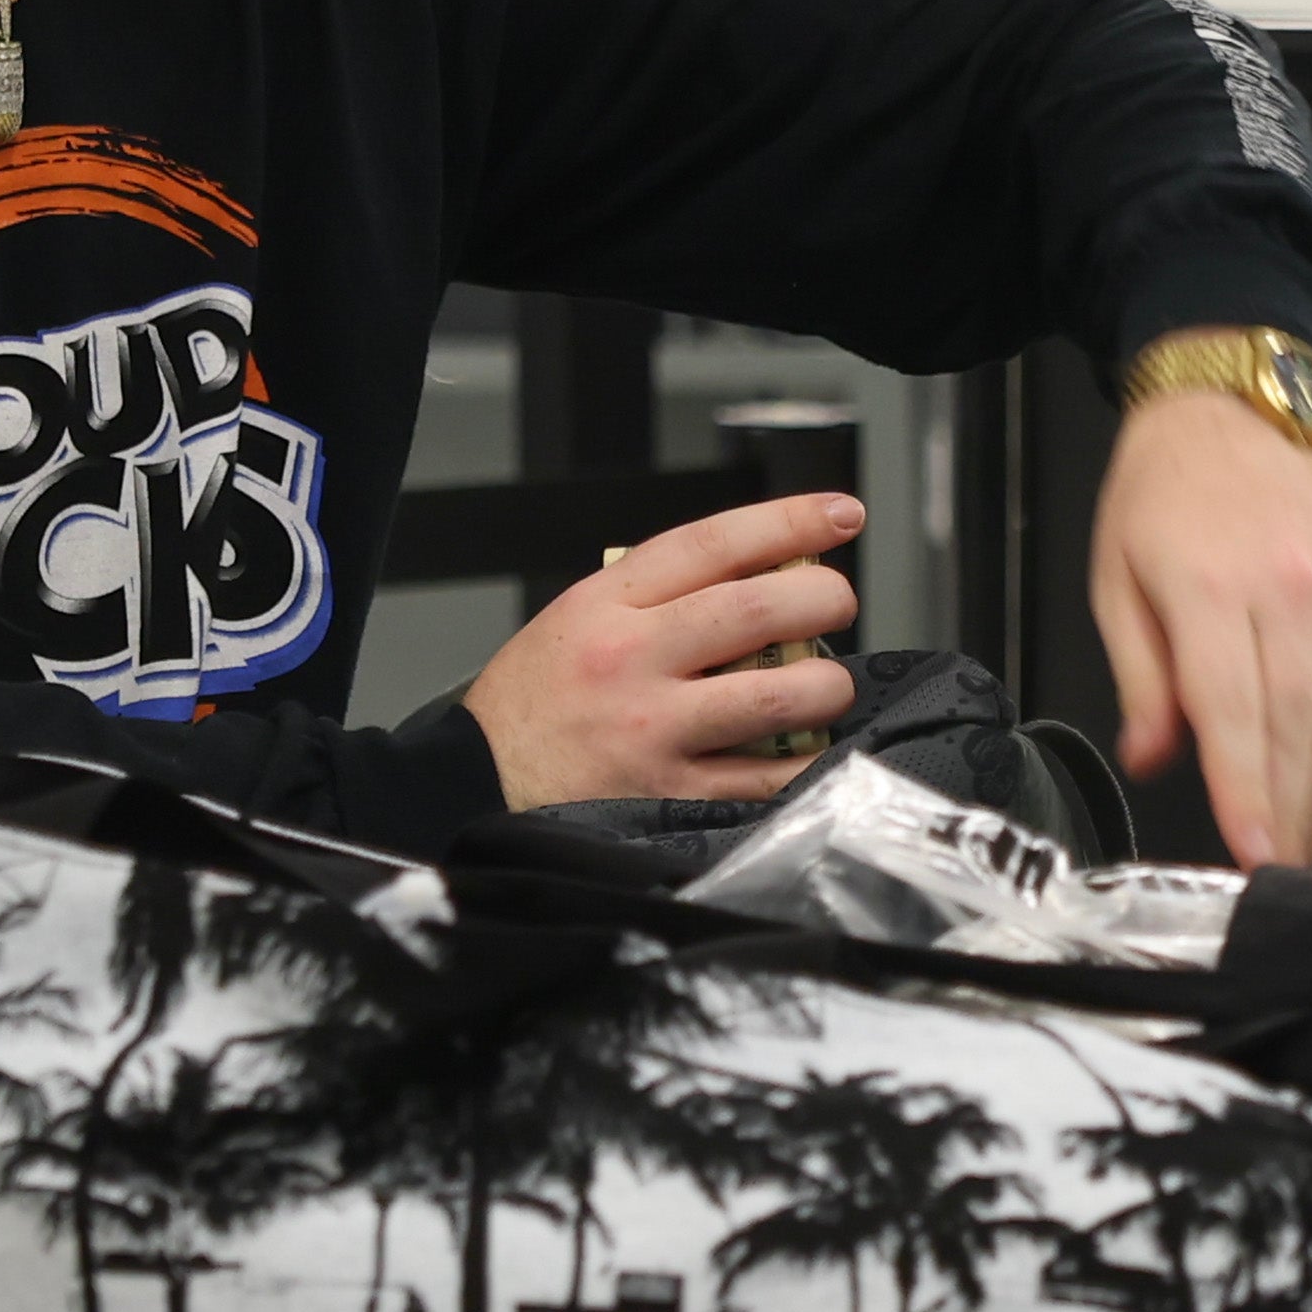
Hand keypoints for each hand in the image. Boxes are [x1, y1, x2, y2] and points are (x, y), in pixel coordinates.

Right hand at [457, 491, 865, 806]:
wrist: (470, 786)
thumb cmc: (531, 704)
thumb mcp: (573, 619)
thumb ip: (656, 596)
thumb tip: (762, 576)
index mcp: (607, 604)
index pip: (714, 543)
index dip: (790, 521)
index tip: (841, 515)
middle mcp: (633, 659)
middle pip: (759, 608)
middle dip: (824, 599)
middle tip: (836, 604)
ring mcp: (655, 730)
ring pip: (778, 694)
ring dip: (827, 684)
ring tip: (826, 684)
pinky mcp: (672, 796)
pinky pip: (767, 777)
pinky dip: (805, 762)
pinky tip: (809, 750)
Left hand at [1090, 388, 1311, 867]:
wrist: (1235, 407)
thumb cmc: (1167, 490)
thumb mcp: (1116, 578)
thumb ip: (1141, 676)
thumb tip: (1151, 756)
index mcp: (1211, 589)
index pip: (1237, 713)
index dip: (1249, 793)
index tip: (1255, 853)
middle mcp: (1286, 589)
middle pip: (1300, 726)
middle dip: (1293, 811)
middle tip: (1283, 870)